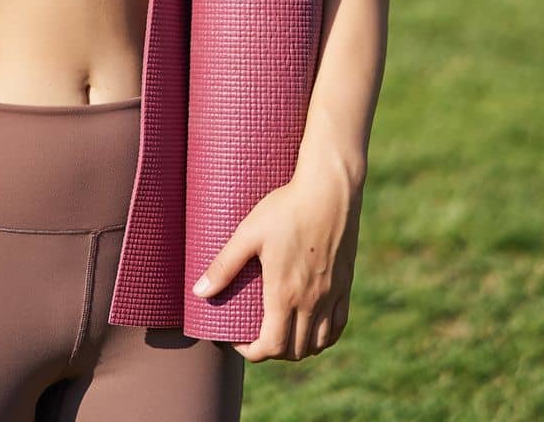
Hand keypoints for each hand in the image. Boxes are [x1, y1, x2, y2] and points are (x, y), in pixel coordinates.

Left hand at [191, 163, 362, 361]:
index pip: (271, 346)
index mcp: (285, 293)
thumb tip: (198, 293)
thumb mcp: (249, 233)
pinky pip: (338, 325)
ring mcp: (331, 295)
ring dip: (297, 347)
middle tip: (255, 334)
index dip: (251, 351)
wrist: (329, 190)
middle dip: (271, 350)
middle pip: (294, 351)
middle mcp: (311, 302)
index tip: (238, 339)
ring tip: (281, 332)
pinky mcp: (345, 284)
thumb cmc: (286, 208)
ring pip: (318, 343)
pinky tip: (312, 326)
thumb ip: (224, 265)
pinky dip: (324, 336)